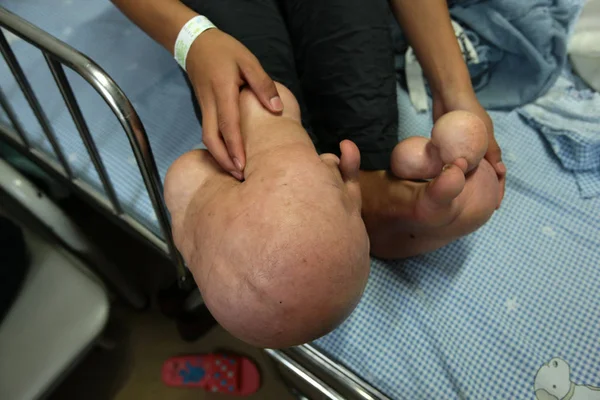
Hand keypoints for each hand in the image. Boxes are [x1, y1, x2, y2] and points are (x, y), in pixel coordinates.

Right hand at [186, 29, 282, 178]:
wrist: (195, 44)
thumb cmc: (225, 51)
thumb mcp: (248, 61)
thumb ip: (262, 84)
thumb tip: (276, 108)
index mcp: (223, 91)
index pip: (227, 124)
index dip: (234, 146)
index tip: (242, 165)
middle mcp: (210, 104)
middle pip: (211, 138)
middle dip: (223, 160)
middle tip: (239, 177)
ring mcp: (205, 108)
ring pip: (208, 138)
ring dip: (220, 157)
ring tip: (236, 171)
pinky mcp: (205, 110)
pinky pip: (209, 132)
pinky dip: (218, 147)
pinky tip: (230, 156)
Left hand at [432, 91, 505, 206]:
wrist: (448, 94)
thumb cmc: (467, 110)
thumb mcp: (482, 131)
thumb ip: (490, 151)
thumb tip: (500, 172)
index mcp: (489, 147)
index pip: (497, 173)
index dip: (498, 189)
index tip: (495, 205)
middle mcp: (477, 149)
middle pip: (482, 174)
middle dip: (482, 190)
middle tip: (476, 207)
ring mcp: (463, 147)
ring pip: (466, 171)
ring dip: (465, 184)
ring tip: (461, 201)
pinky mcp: (449, 145)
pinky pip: (451, 163)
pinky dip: (451, 173)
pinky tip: (445, 185)